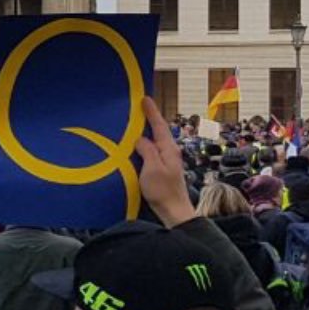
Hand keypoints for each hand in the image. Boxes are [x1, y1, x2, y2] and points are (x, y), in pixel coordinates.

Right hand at [137, 97, 195, 227]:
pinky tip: (137, 147)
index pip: (159, 126)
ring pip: (155, 141)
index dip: (151, 112)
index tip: (145, 99)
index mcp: (168, 150)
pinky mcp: (162, 170)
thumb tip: (141, 139)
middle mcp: (170, 153)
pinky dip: (145, 145)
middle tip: (139, 108)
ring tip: (135, 125)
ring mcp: (167, 161)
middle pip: (159, 131)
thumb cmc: (163, 191)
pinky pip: (152, 151)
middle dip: (149, 119)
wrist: (173, 211)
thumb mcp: (152, 169)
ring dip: (146, 132)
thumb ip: (147, 150)